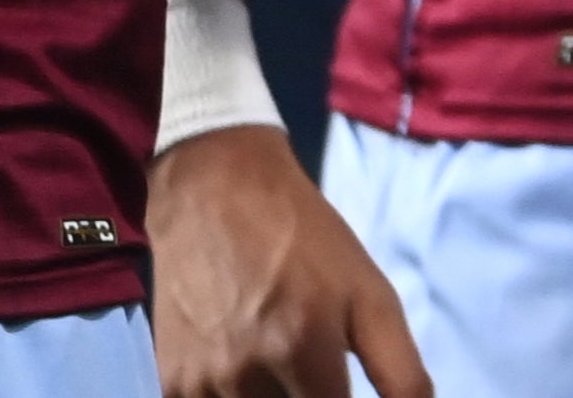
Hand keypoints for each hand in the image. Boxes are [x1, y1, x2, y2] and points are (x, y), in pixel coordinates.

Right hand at [148, 125, 431, 397]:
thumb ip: (399, 370)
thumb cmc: (307, 242)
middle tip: (314, 366)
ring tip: (283, 365)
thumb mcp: (371, 295)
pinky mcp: (172, 384)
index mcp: (305, 349)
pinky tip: (246, 368)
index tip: (344, 388)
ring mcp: (203, 383)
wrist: (216, 195)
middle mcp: (247, 375)